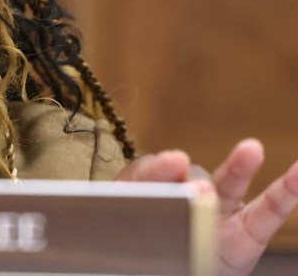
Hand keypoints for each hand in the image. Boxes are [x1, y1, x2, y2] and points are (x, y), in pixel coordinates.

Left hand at [116, 140, 297, 275]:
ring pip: (227, 186)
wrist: (173, 263)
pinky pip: (268, 210)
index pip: (145, 178)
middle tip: (186, 167)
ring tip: (250, 149)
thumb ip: (142, 224)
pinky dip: (286, 191)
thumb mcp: (137, 238)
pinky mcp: (248, 231)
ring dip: (239, 166)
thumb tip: (130, 247)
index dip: (155, 171)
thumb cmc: (153, 248)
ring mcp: (218, 210)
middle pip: (186, 181)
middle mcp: (184, 196)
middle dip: (187, 176)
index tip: (171, 163)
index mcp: (147, 194)